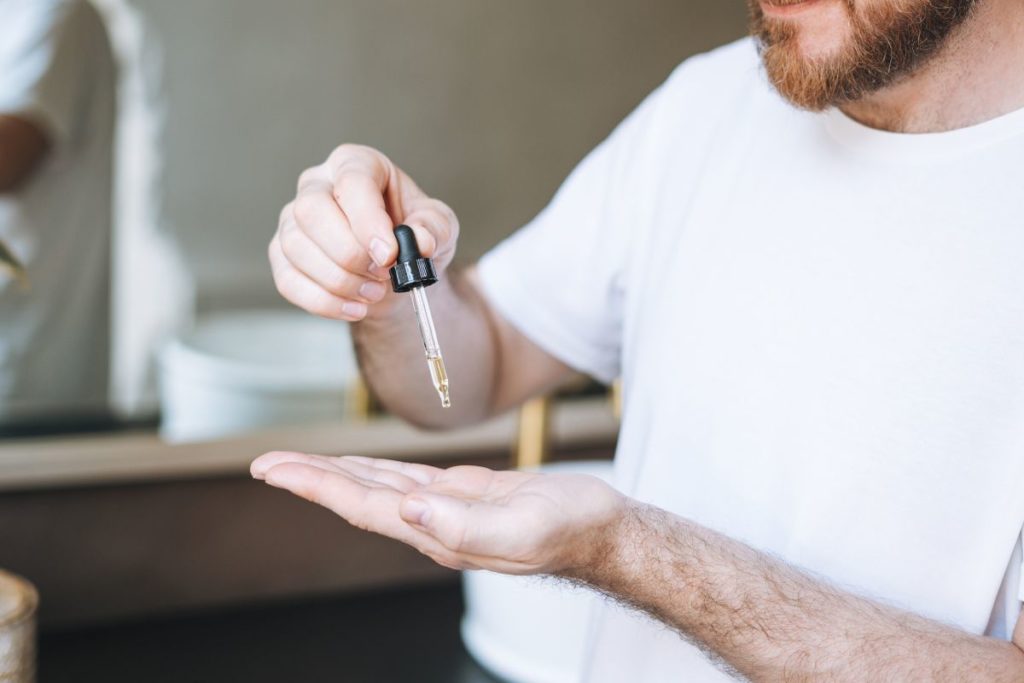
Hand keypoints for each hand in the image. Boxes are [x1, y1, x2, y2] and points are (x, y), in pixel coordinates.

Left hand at [250, 452, 625, 574]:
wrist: (601, 530)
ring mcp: (446, 510)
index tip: (275, 471)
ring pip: (377, 487)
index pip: (363, 506)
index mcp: (439, 533)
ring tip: (297, 465)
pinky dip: (376, 468)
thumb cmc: (572, 529)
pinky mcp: (463, 495)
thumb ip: (466, 523)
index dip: (317, 487)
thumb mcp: (523, 527)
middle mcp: (433, 524)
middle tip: (266, 464)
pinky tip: (361, 465)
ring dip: (335, 473)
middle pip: (358, 497)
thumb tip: (410, 509)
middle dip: (311, 480)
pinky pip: (406, 479)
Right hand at [269, 144, 458, 321]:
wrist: (395, 272)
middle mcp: (316, 185)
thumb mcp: (439, 227)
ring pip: (296, 248)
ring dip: (340, 281)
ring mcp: (292, 220)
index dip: (368, 221)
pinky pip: (288, 281)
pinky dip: (324, 302)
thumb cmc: (412, 236)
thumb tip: (419, 241)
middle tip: (383, 275)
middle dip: (349, 252)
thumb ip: (434, 229)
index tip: (389, 254)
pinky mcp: (281, 256)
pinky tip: (354, 308)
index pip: (352, 183)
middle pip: (311, 210)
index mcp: (356, 164)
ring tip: (375, 292)